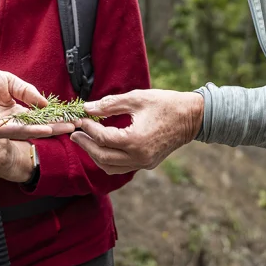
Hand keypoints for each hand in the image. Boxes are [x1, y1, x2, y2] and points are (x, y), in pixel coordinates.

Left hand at [0, 66, 74, 138]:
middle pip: (36, 127)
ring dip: (47, 130)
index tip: (71, 117)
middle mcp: (8, 122)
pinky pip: (12, 130)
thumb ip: (27, 92)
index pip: (37, 117)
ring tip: (64, 129)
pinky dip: (29, 129)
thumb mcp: (9, 82)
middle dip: (56, 127)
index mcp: (13, 112)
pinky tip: (42, 129)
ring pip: (27, 131)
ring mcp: (0, 127)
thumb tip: (45, 103)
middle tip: (75, 127)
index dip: (54, 117)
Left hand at [70, 89, 203, 174]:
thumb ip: (109, 104)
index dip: (88, 128)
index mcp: (136, 140)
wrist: (192, 117)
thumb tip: (87, 108)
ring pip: (110, 167)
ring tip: (83, 140)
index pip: (103, 138)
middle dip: (85, 145)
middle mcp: (139, 157)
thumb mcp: (136, 98)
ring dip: (94, 155)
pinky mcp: (147, 163)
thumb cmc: (165, 103)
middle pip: (103, 157)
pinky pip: (122, 167)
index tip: (79, 118)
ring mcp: (144, 163)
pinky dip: (108, 159)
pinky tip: (101, 146)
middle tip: (73, 133)